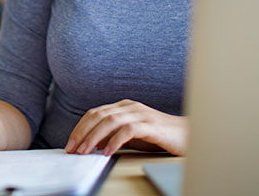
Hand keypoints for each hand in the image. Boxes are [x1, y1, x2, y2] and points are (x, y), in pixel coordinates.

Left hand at [65, 99, 187, 155]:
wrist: (188, 136)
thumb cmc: (159, 136)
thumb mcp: (132, 135)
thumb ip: (114, 136)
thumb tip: (93, 145)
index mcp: (123, 106)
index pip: (95, 113)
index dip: (80, 128)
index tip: (70, 144)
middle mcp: (130, 107)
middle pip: (99, 115)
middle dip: (82, 133)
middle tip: (72, 149)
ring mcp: (141, 114)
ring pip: (110, 121)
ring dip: (94, 137)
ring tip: (85, 151)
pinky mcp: (151, 126)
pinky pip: (128, 131)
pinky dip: (115, 141)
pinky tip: (107, 152)